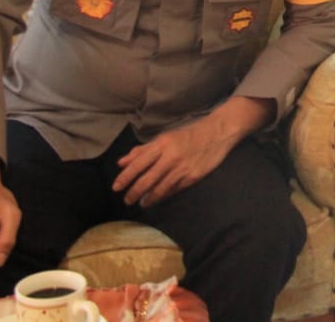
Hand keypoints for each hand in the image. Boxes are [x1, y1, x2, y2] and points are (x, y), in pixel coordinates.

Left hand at [113, 97, 271, 206]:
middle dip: (134, 192)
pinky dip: (163, 195)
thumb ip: (143, 150)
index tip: (116, 187)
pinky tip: (158, 198)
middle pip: (147, 179)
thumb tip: (121, 162)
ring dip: (148, 198)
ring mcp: (182, 168)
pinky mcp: (193, 176)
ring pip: (160, 188)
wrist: (218, 133)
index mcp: (162, 144)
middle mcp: (171, 156)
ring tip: (141, 202)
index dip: (125, 177)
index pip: (138, 163)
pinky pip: (174, 189)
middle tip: (127, 200)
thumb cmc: (189, 134)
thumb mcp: (165, 138)